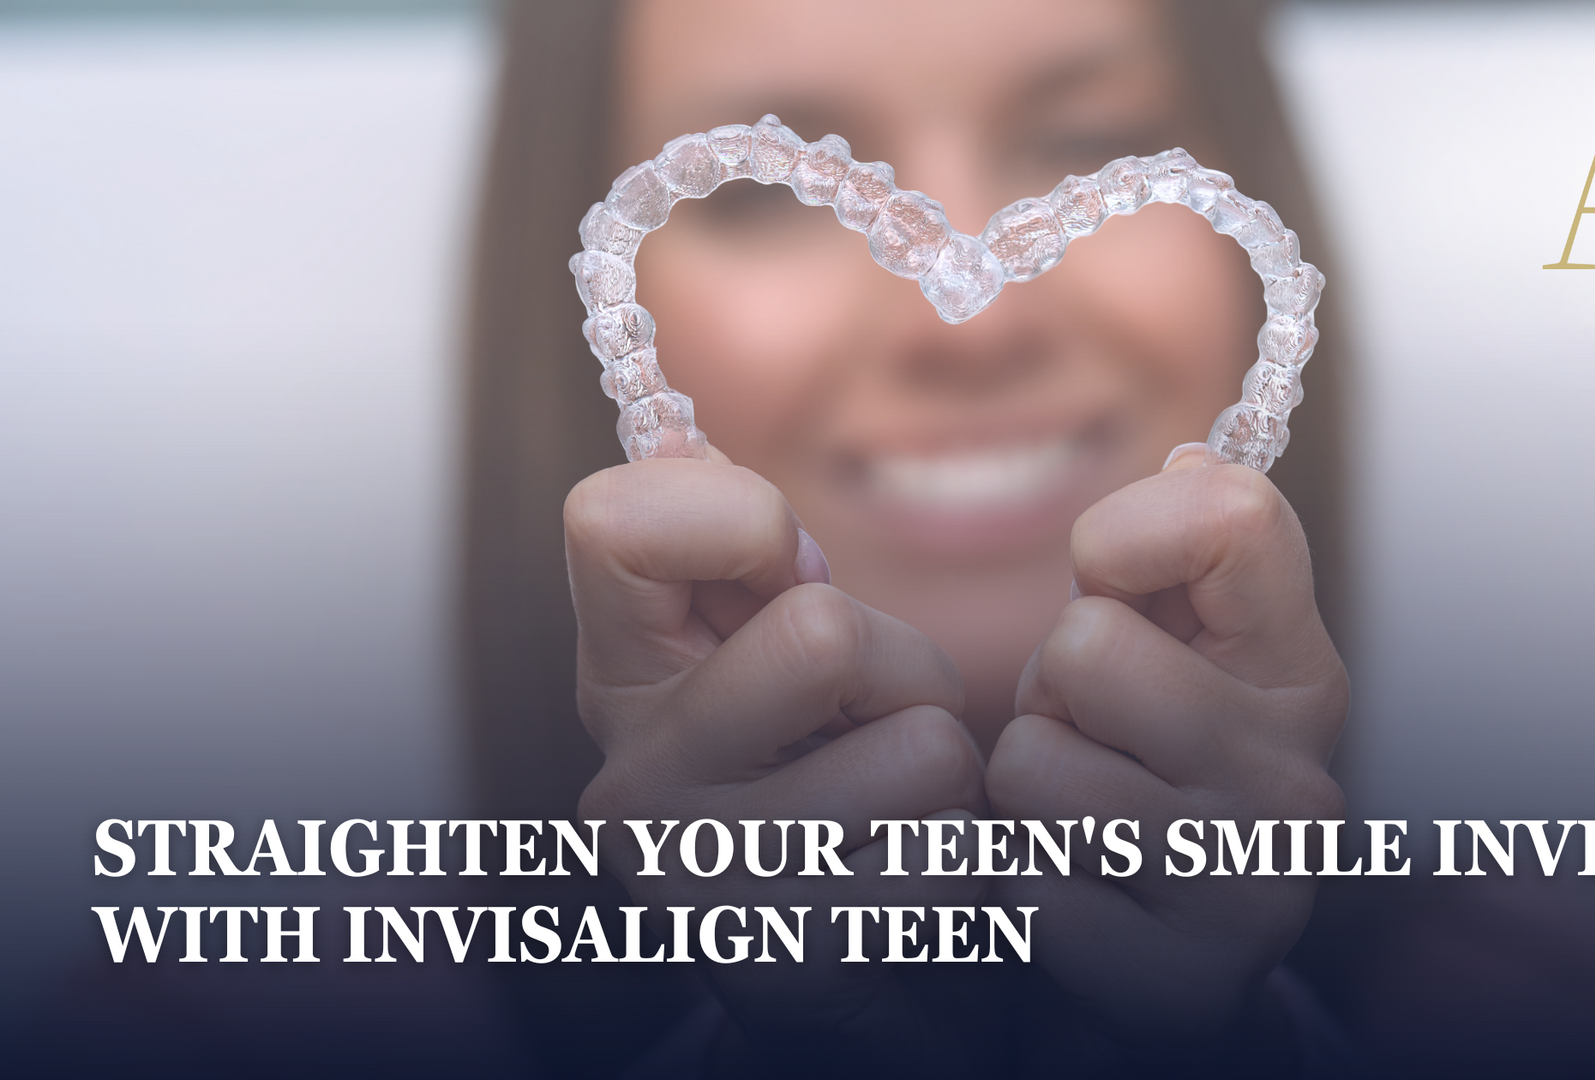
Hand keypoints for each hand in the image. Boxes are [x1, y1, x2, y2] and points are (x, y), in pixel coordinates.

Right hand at [565, 450, 992, 1070]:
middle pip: (825, 629)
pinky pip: (958, 861)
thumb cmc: (835, 784)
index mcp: (620, 681)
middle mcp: (628, 786)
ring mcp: (698, 883)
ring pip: (924, 750)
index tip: (787, 572)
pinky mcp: (789, 970)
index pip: (611, 521)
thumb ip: (744, 557)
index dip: (736, 517)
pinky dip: (976, 869)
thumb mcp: (779, 660)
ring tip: (910, 820)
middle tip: (888, 726)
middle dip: (907, 669)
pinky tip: (924, 896)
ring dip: (957, 783)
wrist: (861, 988)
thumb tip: (697, 454)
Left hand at [984, 451, 1348, 1048]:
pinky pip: (1024, 882)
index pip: (1235, 516)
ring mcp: (1250, 880)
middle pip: (1085, 648)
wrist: (1156, 970)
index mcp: (1299, 672)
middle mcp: (1299, 774)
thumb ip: (1174, 560)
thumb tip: (1192, 462)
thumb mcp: (1165, 654)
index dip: (1127, 531)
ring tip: (1073, 817)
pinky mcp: (1181, 978)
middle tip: (1086, 740)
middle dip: (1048, 693)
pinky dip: (1020, 887)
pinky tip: (1072, 896)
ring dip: (1022, 794)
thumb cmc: (1141, 778)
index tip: (1109, 579)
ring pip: (1032, 763)